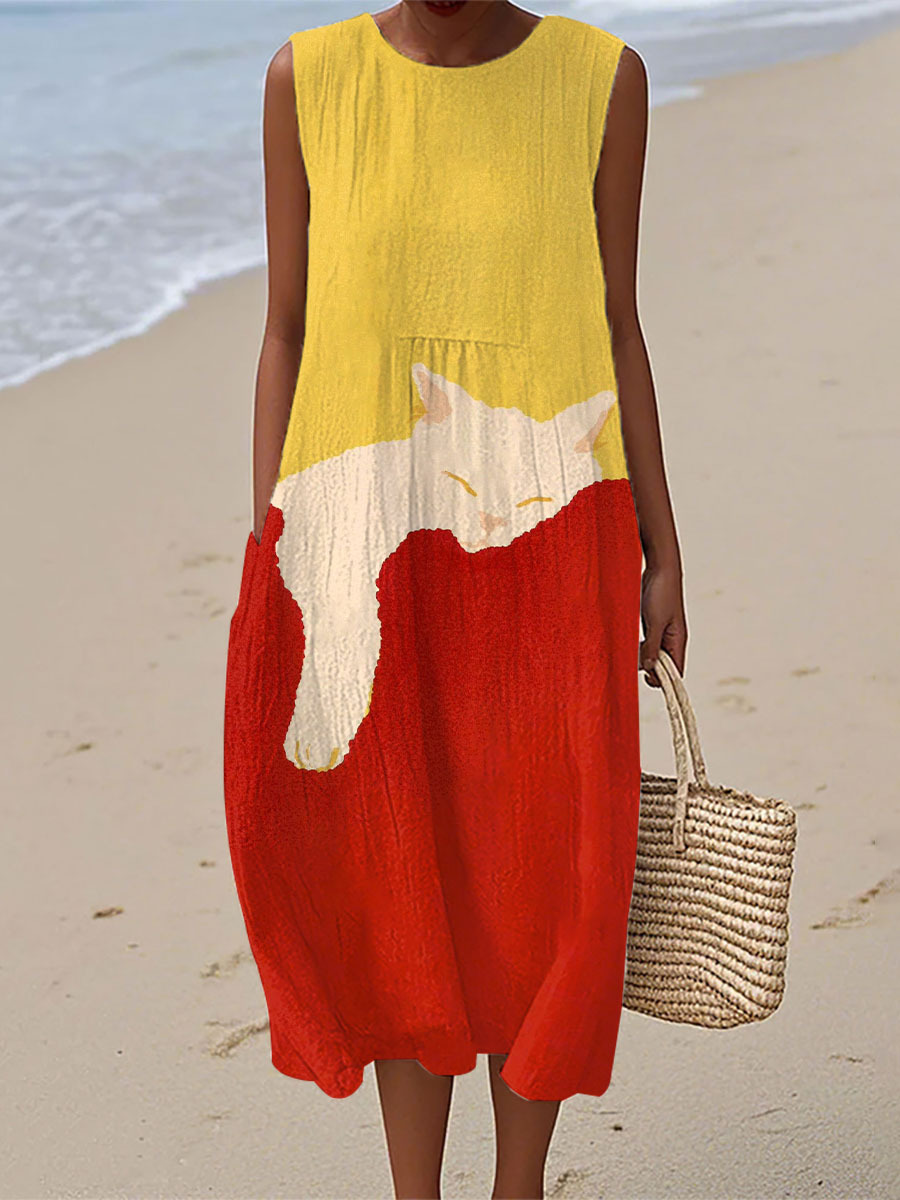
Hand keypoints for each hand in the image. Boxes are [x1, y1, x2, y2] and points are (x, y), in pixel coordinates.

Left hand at [639, 562, 686, 687]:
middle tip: (633, 664)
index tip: (645, 677)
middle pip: (663, 666)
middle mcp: (671, 639)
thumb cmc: (661, 593)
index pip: (676, 671)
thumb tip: (649, 669)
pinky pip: (646, 642)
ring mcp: (661, 632)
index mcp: (678, 641)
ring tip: (629, 654)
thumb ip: (651, 646)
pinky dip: (638, 647)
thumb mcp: (655, 622)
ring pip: (653, 655)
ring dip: (641, 658)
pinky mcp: (652, 624)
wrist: (660, 567)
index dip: (663, 680)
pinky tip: (628, 643)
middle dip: (649, 669)